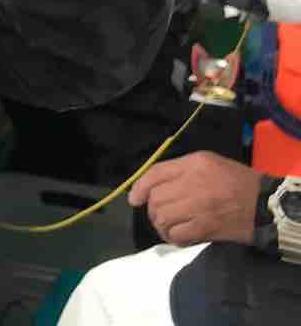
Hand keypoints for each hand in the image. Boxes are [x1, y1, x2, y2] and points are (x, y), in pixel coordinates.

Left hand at [129, 151, 260, 246]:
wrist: (265, 204)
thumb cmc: (237, 181)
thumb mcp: (208, 163)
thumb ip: (180, 169)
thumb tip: (153, 185)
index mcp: (193, 163)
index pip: (155, 173)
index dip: (139, 188)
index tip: (134, 200)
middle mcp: (193, 182)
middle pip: (156, 198)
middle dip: (153, 210)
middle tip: (160, 216)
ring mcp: (199, 206)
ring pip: (163, 217)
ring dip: (161, 225)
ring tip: (167, 228)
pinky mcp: (206, 227)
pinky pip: (177, 234)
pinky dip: (173, 237)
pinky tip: (177, 237)